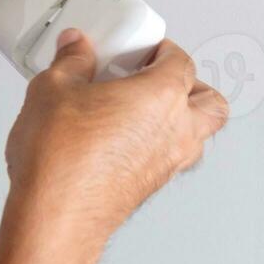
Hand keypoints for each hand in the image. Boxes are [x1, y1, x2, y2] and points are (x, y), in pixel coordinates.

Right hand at [3, 31, 229, 239]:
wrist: (54, 216)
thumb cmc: (62, 160)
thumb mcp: (53, 89)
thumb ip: (71, 61)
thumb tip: (75, 47)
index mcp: (164, 95)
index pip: (182, 61)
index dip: (164, 50)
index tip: (144, 49)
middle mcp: (177, 130)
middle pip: (210, 101)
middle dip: (193, 86)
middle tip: (159, 78)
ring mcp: (169, 164)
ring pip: (199, 136)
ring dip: (182, 120)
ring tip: (144, 110)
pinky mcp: (151, 188)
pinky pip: (172, 160)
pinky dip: (160, 146)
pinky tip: (126, 142)